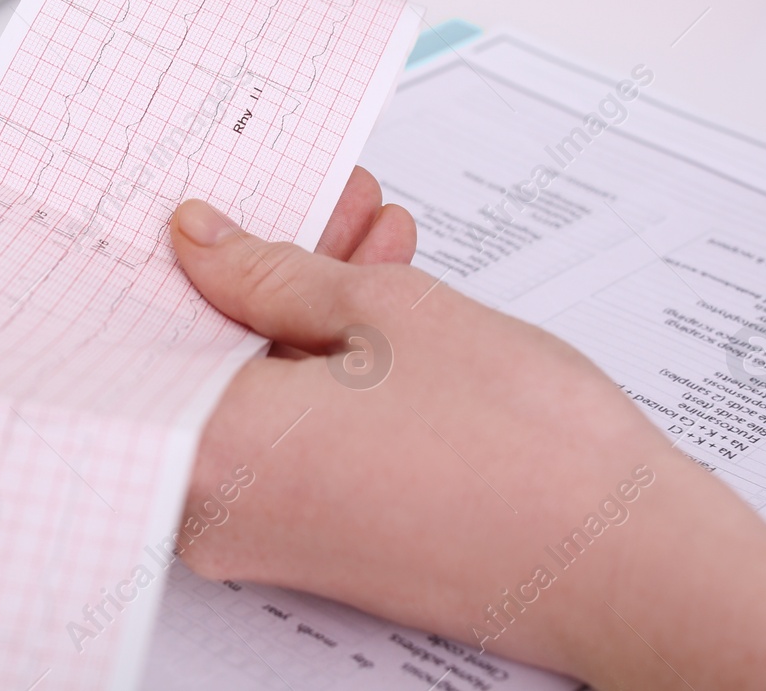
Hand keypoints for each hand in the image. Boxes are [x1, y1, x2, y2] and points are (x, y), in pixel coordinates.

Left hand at [169, 171, 765, 689]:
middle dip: (262, 267)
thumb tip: (201, 242)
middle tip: (316, 206)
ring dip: (302, 311)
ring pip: (254, 391)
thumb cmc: (519, 444)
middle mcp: (213, 511)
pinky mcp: (316, 544)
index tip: (202, 206)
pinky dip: (322, 370)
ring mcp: (263, 537)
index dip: (175, 254)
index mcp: (207, 451)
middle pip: (201, 357)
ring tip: (369, 240)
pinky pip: (289, 435)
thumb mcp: (386, 310)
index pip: (138, 330)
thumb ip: (270, 270)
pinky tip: (378, 306)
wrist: (626, 560)